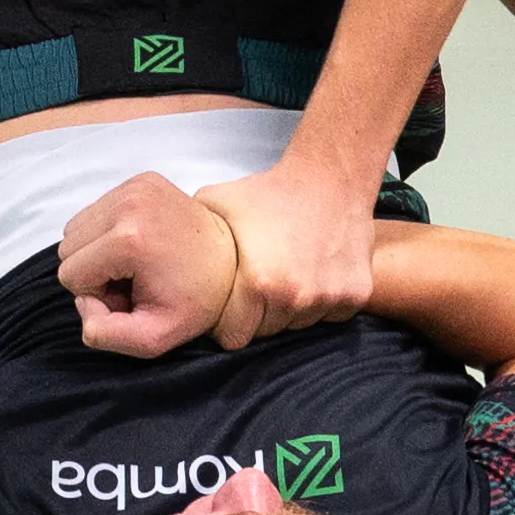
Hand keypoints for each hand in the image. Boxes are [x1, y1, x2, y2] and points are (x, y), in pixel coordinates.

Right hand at [54, 174, 256, 356]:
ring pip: (77, 228)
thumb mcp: (154, 337)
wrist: (236, 258)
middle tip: (133, 281)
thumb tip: (83, 304)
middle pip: (68, 248)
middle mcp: (126, 203)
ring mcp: (133, 186)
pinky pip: (96, 210)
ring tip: (136, 263)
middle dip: (94, 272)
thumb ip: (105, 335)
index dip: (97, 296)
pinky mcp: (139, 179)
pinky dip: (109, 232)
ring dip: (99, 251)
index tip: (132, 296)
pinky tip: (141, 244)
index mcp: (128, 239)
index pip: (70, 275)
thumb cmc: (197, 300)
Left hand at [190, 158, 381, 340]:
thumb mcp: (215, 206)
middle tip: (257, 284)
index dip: (225, 322)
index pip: (232, 336)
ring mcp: (328, 300)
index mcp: (258, 283)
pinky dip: (318, 302)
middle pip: (265, 333)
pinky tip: (311, 272)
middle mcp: (295, 299)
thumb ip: (188, 238)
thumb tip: (159, 258)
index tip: (227, 304)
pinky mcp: (354, 298)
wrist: (330, 178)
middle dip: (256, 316)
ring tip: (284, 273)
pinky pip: (326, 315)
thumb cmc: (269, 192)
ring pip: (296, 326)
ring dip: (288, 309)